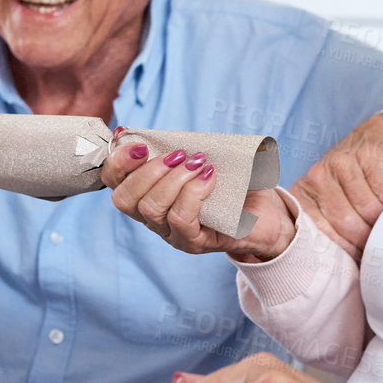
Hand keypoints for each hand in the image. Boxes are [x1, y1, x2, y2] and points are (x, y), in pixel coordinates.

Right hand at [100, 135, 294, 260]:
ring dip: (174, 179)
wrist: (269, 214)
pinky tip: (210, 178)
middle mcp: (154, 219)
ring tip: (199, 163)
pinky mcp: (194, 243)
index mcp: (148, 195)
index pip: (113, 183)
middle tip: (178, 154)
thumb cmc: (236, 184)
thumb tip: (173, 138)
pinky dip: (193, 193)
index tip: (138, 143)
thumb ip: (187, 150)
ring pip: (151, 209)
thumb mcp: (208, 161)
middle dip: (146, 170)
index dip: (117, 162)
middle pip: (124, 199)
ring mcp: (172, 234)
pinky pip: (181, 219)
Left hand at [290, 113, 382, 258]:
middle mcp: (317, 177)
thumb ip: (330, 231)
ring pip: (367, 210)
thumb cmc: (353, 184)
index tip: (360, 262)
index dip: (346, 254)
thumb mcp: (332, 206)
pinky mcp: (368, 154)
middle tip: (382, 248)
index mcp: (303, 195)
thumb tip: (336, 274)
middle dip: (368, 241)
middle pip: (347, 225)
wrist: (374, 137)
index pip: (322, 236)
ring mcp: (341, 162)